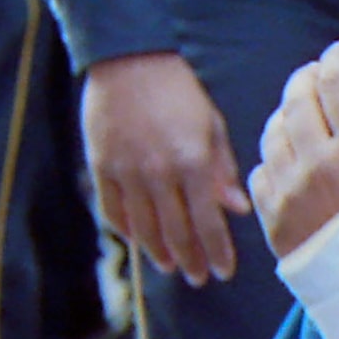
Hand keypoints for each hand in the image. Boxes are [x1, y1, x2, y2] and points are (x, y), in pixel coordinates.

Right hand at [82, 51, 250, 283]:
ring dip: (158, 252)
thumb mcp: (211, 125)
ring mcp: (127, 171)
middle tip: (199, 279)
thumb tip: (236, 210)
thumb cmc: (179, 91)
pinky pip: (112, 209)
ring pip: (143, 228)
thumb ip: (222, 170)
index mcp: (193, 162)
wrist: (129, 59)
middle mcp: (160, 173)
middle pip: (176, 232)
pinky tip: (137, 241)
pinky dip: (125, 230)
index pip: (208, 222)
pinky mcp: (101, 165)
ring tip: (170, 267)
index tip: (223, 272)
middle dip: (190, 261)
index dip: (217, 252)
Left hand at [251, 41, 338, 256]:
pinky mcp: (274, 223)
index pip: (337, 86)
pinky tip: (283, 159)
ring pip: (273, 137)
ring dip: (283, 116)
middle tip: (312, 74)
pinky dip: (270, 159)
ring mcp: (289, 195)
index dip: (336, 61)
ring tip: (295, 111)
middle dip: (304, 81)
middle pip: (297, 104)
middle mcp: (316, 166)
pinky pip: (260, 177)